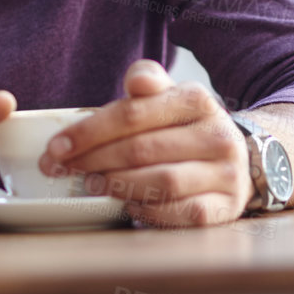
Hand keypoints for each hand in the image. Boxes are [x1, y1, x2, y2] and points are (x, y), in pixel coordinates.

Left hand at [41, 60, 252, 227]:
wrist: (238, 160)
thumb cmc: (185, 129)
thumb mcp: (168, 98)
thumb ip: (146, 82)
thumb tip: (136, 81)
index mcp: (197, 100)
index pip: (133, 113)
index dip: (88, 132)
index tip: (55, 148)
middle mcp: (217, 135)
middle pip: (141, 149)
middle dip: (93, 160)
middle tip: (61, 170)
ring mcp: (225, 174)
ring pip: (162, 181)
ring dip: (117, 185)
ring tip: (91, 185)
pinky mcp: (225, 208)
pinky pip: (179, 212)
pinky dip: (147, 210)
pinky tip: (127, 204)